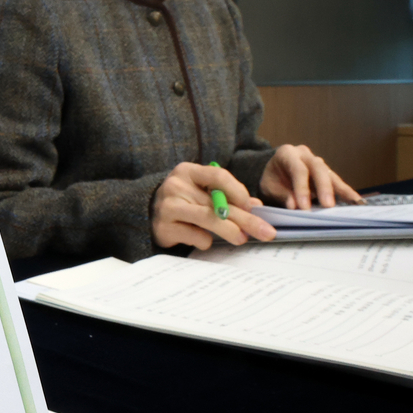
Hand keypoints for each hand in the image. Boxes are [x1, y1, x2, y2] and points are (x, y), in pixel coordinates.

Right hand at [152, 162, 275, 249]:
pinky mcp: (164, 227)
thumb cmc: (182, 201)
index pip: (218, 175)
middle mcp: (175, 185)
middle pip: (218, 202)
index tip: (252, 206)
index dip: (239, 191)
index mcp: (187, 171)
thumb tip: (256, 206)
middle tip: (267, 232)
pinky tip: (205, 240)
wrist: (147, 214)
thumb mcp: (201, 192)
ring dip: (230, 230)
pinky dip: (205, 240)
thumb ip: (226, 196)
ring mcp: (168, 206)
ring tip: (242, 239)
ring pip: (208, 218)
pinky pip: (195, 235)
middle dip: (247, 219)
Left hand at [260, 144, 361, 209]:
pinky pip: (337, 181)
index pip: (298, 169)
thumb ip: (282, 195)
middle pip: (318, 168)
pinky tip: (356, 200)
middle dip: (324, 187)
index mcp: (287, 153)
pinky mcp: (326, 172)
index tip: (304, 206)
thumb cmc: (272, 179)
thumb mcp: (269, 187)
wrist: (274, 174)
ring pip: (330, 173)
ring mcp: (317, 162)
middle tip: (328, 205)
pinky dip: (346, 191)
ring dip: (341, 189)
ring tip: (354, 202)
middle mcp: (304, 154)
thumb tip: (294, 206)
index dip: (302, 188)